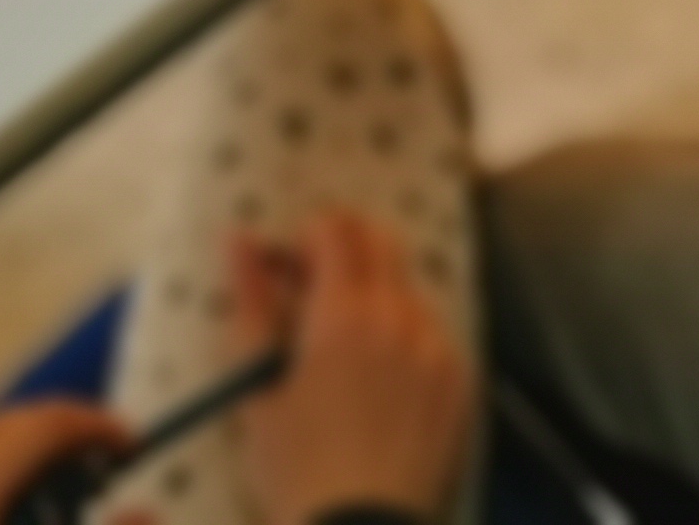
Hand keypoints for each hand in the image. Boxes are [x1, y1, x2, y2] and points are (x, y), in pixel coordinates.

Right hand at [230, 209, 470, 524]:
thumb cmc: (293, 466)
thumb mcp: (258, 385)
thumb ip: (251, 302)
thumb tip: (238, 239)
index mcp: (345, 314)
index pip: (335, 232)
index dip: (306, 236)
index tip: (286, 265)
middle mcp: (400, 319)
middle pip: (380, 244)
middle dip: (345, 248)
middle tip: (313, 285)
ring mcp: (438, 351)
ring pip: (408, 289)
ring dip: (376, 292)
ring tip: (344, 342)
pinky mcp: (460, 385)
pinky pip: (434, 335)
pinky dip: (405, 334)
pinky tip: (381, 375)